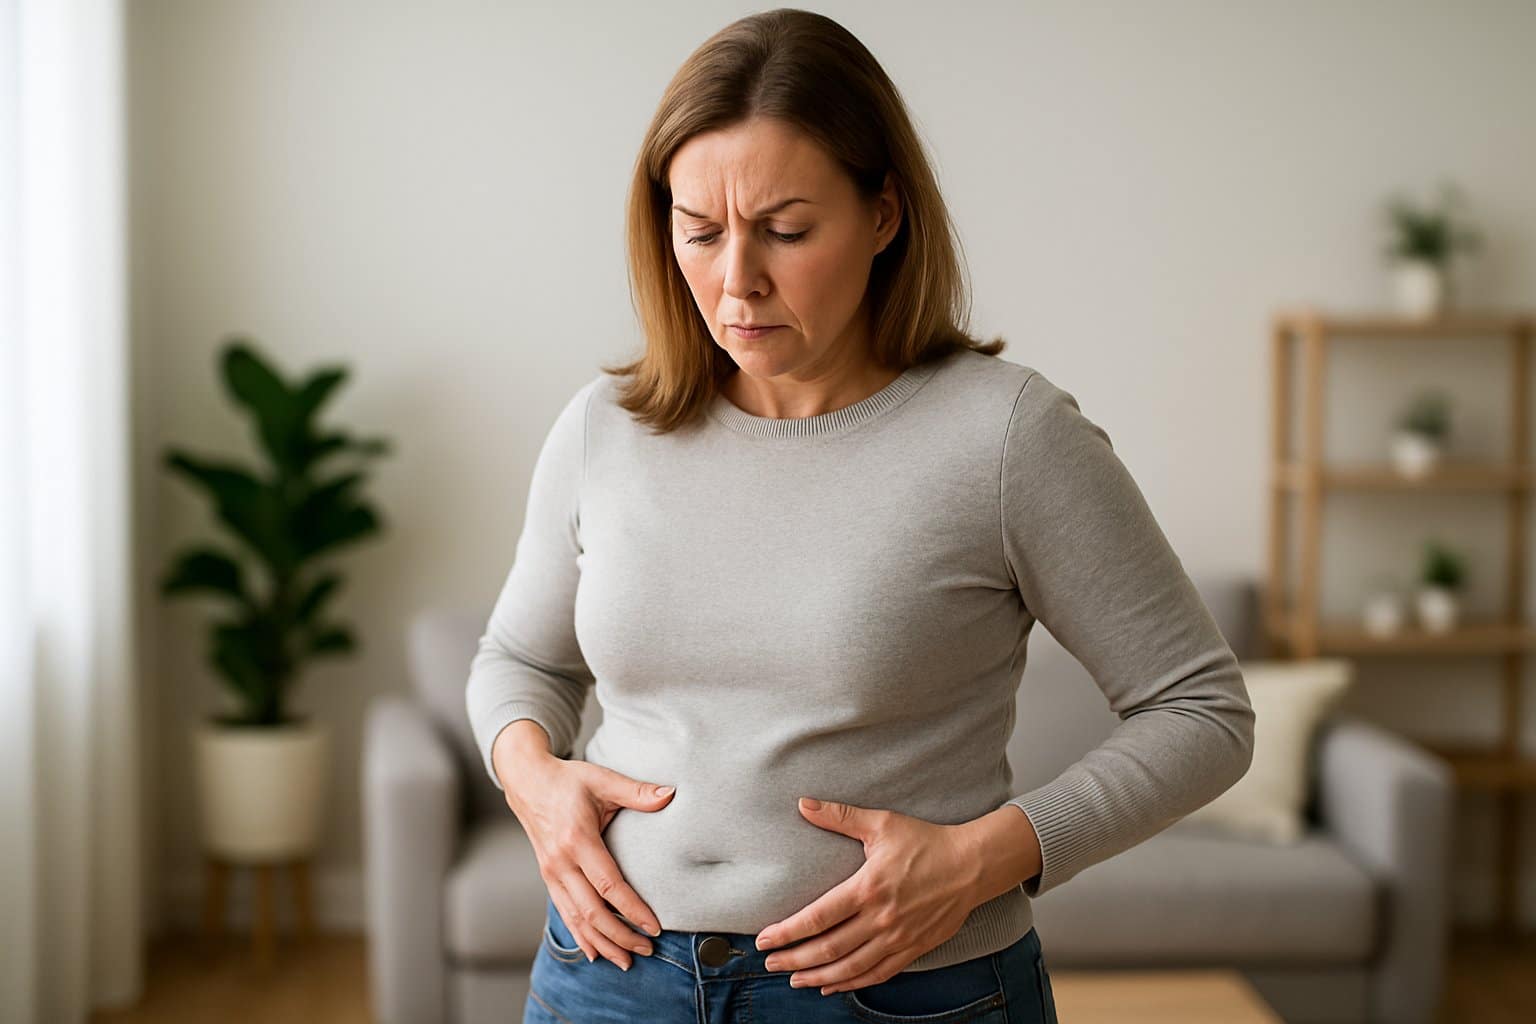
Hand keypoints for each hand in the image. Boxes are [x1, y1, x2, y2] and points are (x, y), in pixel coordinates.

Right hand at [493, 724, 674, 970]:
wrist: (527, 781)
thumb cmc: (568, 780)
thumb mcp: (602, 779)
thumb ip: (637, 791)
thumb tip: (671, 795)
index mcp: (577, 840)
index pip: (608, 885)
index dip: (632, 910)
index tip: (654, 926)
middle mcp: (560, 862)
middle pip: (591, 911)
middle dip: (620, 936)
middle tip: (647, 949)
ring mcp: (551, 873)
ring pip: (576, 919)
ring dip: (601, 943)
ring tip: (626, 960)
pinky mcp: (548, 877)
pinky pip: (564, 913)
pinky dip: (580, 936)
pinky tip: (594, 952)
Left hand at [752, 797, 990, 995]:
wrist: (972, 865)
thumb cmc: (926, 842)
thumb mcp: (882, 823)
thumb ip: (840, 816)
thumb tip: (803, 804)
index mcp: (868, 888)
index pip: (819, 917)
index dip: (788, 931)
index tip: (765, 938)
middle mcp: (881, 918)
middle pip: (829, 948)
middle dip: (795, 959)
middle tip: (771, 963)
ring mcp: (898, 937)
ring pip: (851, 967)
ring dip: (819, 977)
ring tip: (795, 980)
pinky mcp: (913, 948)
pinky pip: (877, 974)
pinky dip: (852, 983)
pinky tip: (833, 986)